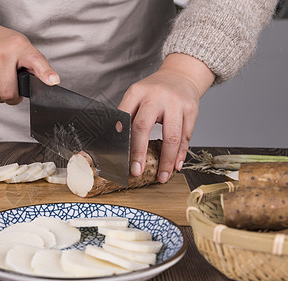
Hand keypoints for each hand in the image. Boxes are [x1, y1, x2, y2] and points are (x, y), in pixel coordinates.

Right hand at [0, 21, 59, 104]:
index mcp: (19, 47)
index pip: (36, 61)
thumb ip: (35, 64)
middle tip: (13, 92)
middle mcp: (2, 55)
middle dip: (12, 98)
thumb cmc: (2, 43)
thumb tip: (50, 81)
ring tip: (0, 82)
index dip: (46, 73)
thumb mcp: (22, 46)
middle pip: (9, 92)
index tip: (53, 81)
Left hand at [119, 53, 214, 182]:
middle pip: (143, 127)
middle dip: (138, 152)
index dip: (122, 139)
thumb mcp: (137, 96)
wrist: (181, 75)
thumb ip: (128, 115)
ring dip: (166, 160)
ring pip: (171, 136)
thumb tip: (118, 142)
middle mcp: (155, 96)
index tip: (120, 158)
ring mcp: (176, 102)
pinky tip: (175, 165)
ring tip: (162, 176)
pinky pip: (186, 136)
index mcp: (137, 92)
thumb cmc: (154, 91)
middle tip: (136, 171)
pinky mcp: (192, 109)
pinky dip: (180, 154)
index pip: (125, 118)